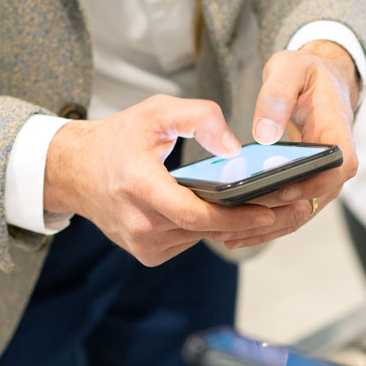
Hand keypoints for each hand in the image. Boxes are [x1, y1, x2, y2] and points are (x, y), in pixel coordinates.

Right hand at [43, 95, 277, 265]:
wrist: (73, 172)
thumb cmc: (116, 139)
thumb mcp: (155, 111)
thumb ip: (199, 117)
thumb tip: (233, 148)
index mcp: (138, 186)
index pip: (193, 212)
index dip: (235, 216)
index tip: (268, 210)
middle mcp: (139, 222)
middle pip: (206, 226)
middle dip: (250, 217)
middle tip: (292, 205)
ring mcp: (142, 244)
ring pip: (202, 235)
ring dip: (230, 222)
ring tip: (267, 203)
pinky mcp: (147, 254)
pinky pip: (190, 240)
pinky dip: (207, 226)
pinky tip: (223, 208)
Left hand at [222, 41, 360, 249]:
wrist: (317, 84)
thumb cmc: (305, 74)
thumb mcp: (290, 68)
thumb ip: (277, 95)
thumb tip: (264, 135)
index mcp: (338, 133)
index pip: (340, 167)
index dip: (315, 184)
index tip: (283, 191)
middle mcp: (335, 164)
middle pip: (314, 200)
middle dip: (276, 217)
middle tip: (236, 223)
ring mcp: (321, 180)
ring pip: (298, 214)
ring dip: (264, 229)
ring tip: (225, 237)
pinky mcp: (304, 187)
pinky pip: (287, 212)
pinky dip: (262, 225)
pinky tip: (231, 233)